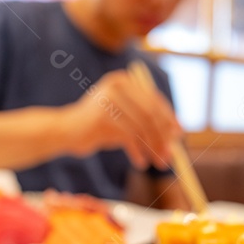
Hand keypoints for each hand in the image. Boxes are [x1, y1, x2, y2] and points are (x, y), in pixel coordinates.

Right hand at [66, 70, 180, 169]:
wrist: (65, 131)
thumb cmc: (98, 126)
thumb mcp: (124, 118)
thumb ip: (147, 119)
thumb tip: (177, 131)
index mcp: (124, 81)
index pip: (154, 100)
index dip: (168, 119)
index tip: (178, 135)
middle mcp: (117, 86)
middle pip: (150, 114)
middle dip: (162, 137)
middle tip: (169, 156)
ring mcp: (108, 101)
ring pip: (141, 127)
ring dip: (152, 148)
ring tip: (157, 163)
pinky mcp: (101, 118)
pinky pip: (128, 138)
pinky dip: (137, 152)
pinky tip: (140, 162)